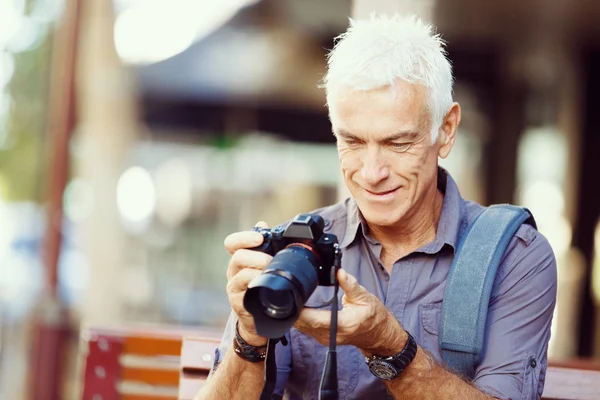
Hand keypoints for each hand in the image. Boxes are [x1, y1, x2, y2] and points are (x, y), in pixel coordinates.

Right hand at [224, 221, 271, 345]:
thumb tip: (261, 223)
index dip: (243, 237)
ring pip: (240, 273)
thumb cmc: (263, 287)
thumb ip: (264, 245)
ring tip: (271, 272)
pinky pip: (243, 292)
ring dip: (258, 270)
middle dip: (256, 255)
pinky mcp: (238, 303)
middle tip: (271, 260)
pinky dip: (254, 286)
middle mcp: (234, 272)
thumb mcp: (265, 264)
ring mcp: (234, 288)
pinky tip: (264, 286)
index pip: (232, 243)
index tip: (259, 237)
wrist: (261, 318)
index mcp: (240, 260)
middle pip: (237, 256)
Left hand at [295, 269, 407, 355]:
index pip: (315, 319)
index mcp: (343, 324)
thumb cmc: (373, 316)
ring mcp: (326, 338)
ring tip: (288, 297)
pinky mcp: (322, 338)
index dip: (300, 311)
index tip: (291, 298)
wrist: (379, 334)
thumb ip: (350, 284)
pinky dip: (299, 318)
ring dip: (294, 315)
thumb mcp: (365, 296)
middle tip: (284, 293)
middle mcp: (332, 334)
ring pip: (302, 328)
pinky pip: (305, 329)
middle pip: (304, 324)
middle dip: (292, 310)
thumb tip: (339, 271)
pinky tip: (296, 307)